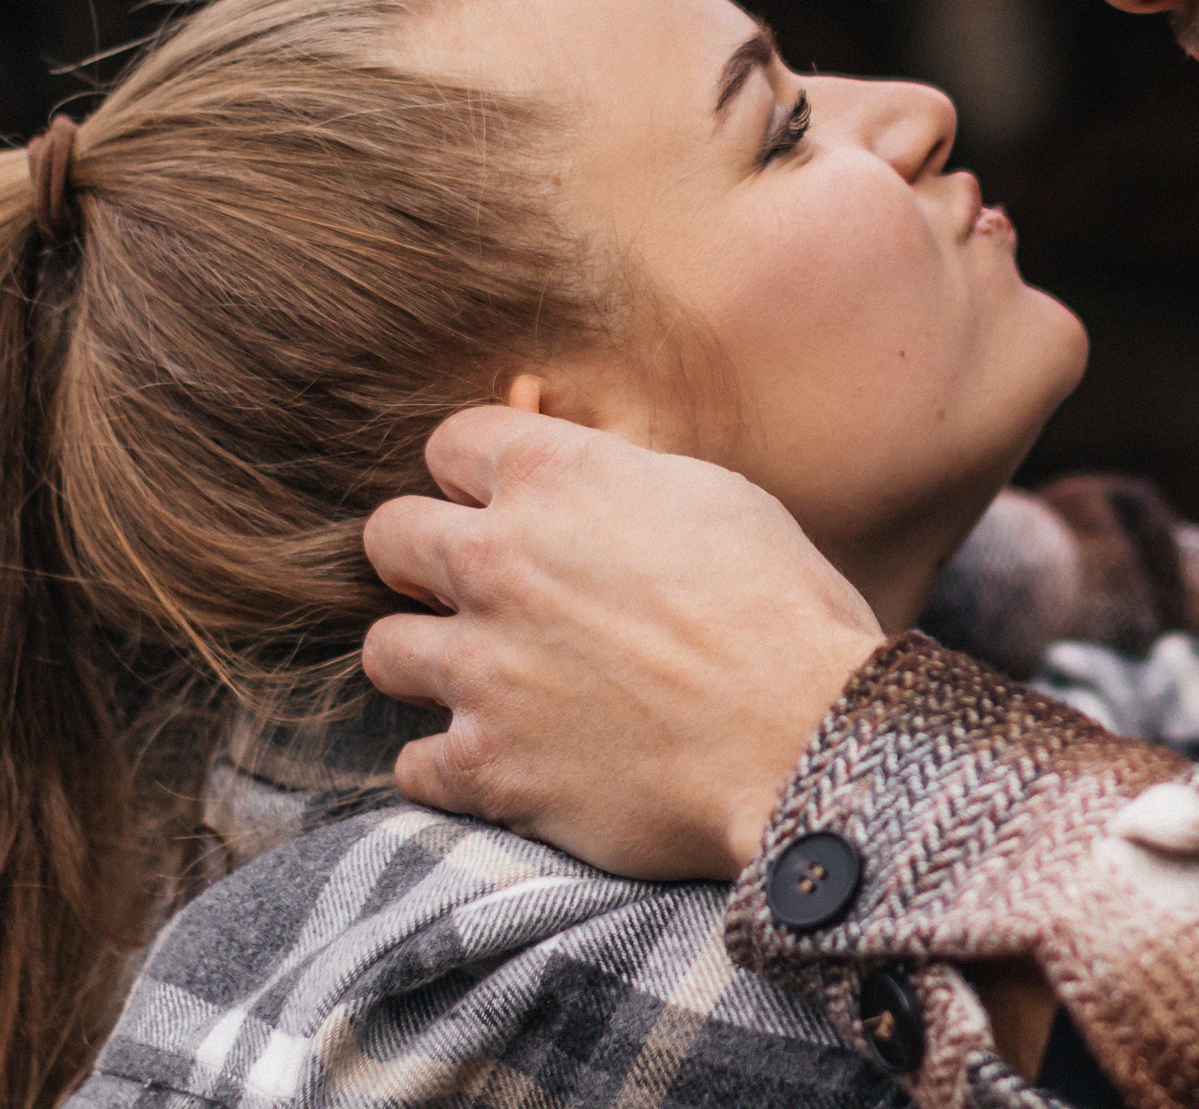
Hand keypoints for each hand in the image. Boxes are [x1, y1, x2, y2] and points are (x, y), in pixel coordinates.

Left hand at [363, 407, 880, 880]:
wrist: (806, 742)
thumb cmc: (788, 615)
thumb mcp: (720, 500)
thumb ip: (623, 481)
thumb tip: (583, 483)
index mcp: (561, 478)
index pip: (452, 441)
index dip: (481, 474)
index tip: (508, 503)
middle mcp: (500, 561)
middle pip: (389, 535)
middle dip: (426, 557)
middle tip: (485, 591)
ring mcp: (481, 667)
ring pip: (384, 648)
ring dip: (430, 661)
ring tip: (490, 680)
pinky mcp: (485, 764)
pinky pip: (414, 762)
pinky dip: (454, 763)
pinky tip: (510, 758)